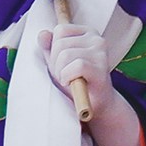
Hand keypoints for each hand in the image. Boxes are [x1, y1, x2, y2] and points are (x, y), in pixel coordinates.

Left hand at [38, 20, 145, 145]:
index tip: (62, 66)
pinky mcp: (102, 74)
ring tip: (72, 88)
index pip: (61, 29)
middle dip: (55, 64)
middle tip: (66, 82)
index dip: (55, 49)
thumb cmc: (76, 93)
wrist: (97, 116)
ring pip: (65, 55)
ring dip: (61, 74)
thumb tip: (43, 33)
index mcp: (89, 37)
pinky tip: (78, 92)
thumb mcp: (59, 68)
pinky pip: (75, 67)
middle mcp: (99, 42)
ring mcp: (102, 57)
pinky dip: (70, 80)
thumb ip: (52, 50)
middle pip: (60, 42)